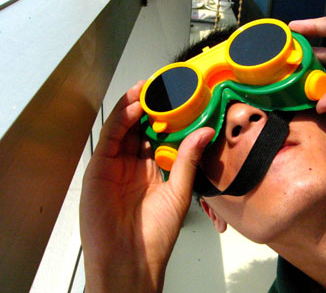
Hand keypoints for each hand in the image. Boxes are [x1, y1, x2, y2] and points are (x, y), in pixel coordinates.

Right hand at [80, 81, 213, 292]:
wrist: (131, 259)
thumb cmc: (155, 234)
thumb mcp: (178, 191)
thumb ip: (188, 160)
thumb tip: (205, 132)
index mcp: (150, 170)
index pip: (156, 136)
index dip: (165, 117)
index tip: (177, 99)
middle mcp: (131, 165)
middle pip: (138, 128)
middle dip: (148, 107)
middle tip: (160, 87)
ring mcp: (114, 165)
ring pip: (122, 128)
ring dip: (132, 107)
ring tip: (146, 88)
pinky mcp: (99, 168)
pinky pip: (109, 139)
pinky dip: (118, 121)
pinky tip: (132, 107)